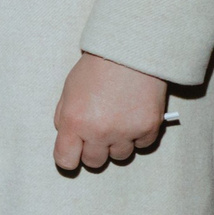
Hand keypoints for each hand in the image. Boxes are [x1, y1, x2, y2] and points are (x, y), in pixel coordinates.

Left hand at [52, 52, 169, 173]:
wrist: (130, 52)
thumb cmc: (96, 69)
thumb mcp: (68, 91)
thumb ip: (64, 117)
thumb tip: (69, 139)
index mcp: (74, 122)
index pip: (65, 160)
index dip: (68, 158)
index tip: (73, 152)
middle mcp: (99, 132)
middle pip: (94, 163)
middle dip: (94, 150)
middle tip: (98, 131)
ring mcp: (126, 133)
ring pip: (119, 156)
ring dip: (117, 143)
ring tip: (118, 120)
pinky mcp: (149, 129)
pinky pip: (142, 145)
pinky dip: (138, 135)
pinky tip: (134, 116)